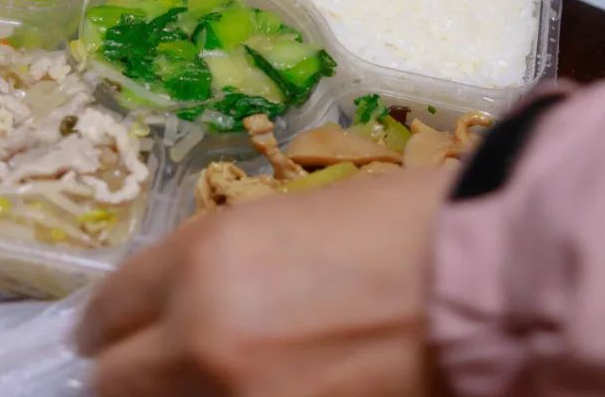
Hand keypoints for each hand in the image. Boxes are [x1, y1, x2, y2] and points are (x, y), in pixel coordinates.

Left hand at [77, 166, 448, 396]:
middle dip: (128, 373)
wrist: (498, 277)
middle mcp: (201, 338)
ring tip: (210, 380)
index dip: (108, 326)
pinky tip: (255, 391)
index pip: (106, 311)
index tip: (114, 335)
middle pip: (113, 383)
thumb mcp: (287, 225)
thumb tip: (178, 307)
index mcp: (201, 260)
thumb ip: (216, 271)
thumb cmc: (406, 227)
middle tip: (151, 369)